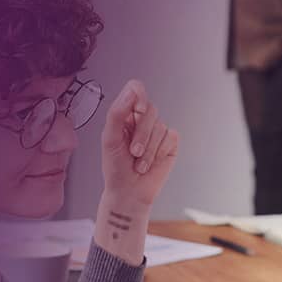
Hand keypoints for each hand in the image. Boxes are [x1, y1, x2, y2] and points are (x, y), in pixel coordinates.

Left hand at [100, 80, 177, 207]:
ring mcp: (157, 131)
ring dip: (149, 150)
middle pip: (151, 110)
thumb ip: (117, 112)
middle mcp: (142, 120)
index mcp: (125, 114)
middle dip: (142, 134)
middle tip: (133, 152)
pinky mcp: (170, 143)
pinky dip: (160, 152)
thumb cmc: (116, 168)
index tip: (137, 110)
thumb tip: (132, 91)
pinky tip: (151, 163)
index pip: (135, 89)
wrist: (129, 192)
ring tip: (140, 163)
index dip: (139, 96)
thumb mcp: (109, 138)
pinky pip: (171, 137)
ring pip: (160, 126)